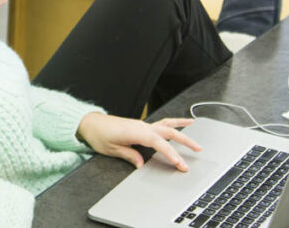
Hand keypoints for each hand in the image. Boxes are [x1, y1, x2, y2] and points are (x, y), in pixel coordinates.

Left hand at [77, 113, 200, 171]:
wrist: (90, 123)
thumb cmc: (99, 135)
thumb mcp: (112, 149)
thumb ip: (129, 155)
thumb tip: (142, 164)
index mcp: (136, 131)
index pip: (159, 143)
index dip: (171, 153)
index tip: (180, 163)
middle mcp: (142, 126)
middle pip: (168, 132)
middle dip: (184, 141)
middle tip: (198, 150)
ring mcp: (143, 124)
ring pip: (168, 125)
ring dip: (183, 129)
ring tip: (196, 132)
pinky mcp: (142, 126)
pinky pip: (161, 123)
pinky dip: (173, 123)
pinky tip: (182, 123)